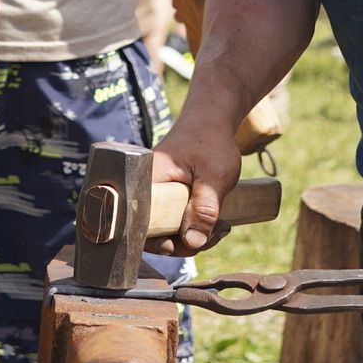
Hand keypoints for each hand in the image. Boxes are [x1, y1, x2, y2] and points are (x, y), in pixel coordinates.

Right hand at [142, 117, 242, 256]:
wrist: (213, 118)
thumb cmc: (211, 141)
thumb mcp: (214, 177)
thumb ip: (204, 209)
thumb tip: (193, 243)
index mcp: (147, 182)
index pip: (142, 227)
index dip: (164, 243)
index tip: (193, 242)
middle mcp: (146, 189)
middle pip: (155, 232)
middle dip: (186, 241)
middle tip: (216, 234)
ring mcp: (156, 193)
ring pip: (167, 228)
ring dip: (193, 235)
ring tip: (220, 227)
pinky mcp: (167, 195)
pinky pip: (174, 220)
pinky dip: (193, 225)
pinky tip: (215, 222)